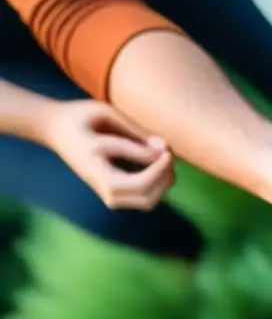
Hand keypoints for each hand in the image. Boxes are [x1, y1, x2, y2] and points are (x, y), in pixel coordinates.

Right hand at [40, 100, 173, 209]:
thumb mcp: (106, 115)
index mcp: (97, 170)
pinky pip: (143, 199)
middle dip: (165, 179)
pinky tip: (157, 165)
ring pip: (147, 202)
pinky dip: (157, 186)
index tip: (168, 150)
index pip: (139, 182)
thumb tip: (164, 149)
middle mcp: (103, 188)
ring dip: (163, 183)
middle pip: (146, 200)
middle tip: (168, 154)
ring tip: (164, 159)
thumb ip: (135, 133)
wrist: (56, 129)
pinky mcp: (114, 193)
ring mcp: (108, 194)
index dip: (161, 167)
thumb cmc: (81, 117)